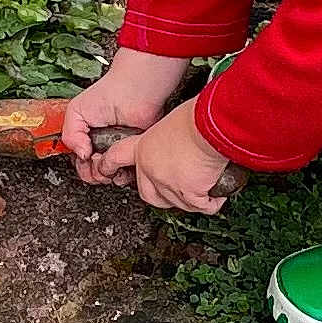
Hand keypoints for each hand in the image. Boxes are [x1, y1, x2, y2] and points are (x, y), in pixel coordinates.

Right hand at [62, 48, 189, 185]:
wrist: (133, 92)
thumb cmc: (108, 94)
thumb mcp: (75, 112)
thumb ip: (69, 135)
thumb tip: (80, 155)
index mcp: (87, 138)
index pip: (81, 163)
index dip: (82, 167)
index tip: (85, 161)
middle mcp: (103, 145)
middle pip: (95, 173)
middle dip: (94, 172)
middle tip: (97, 159)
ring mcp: (119, 150)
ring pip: (112, 174)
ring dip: (108, 173)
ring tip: (109, 159)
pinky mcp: (134, 152)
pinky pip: (129, 170)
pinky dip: (125, 172)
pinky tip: (121, 162)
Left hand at [95, 99, 232, 214]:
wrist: (211, 125)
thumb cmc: (197, 116)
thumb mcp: (171, 121)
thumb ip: (165, 136)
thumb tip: (176, 140)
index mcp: (144, 147)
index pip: (118, 157)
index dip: (110, 165)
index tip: (106, 169)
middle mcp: (152, 169)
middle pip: (148, 194)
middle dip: (161, 194)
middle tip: (176, 184)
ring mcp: (169, 184)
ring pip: (176, 203)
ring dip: (191, 197)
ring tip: (204, 182)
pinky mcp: (189, 194)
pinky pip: (201, 206)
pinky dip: (211, 201)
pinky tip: (215, 193)